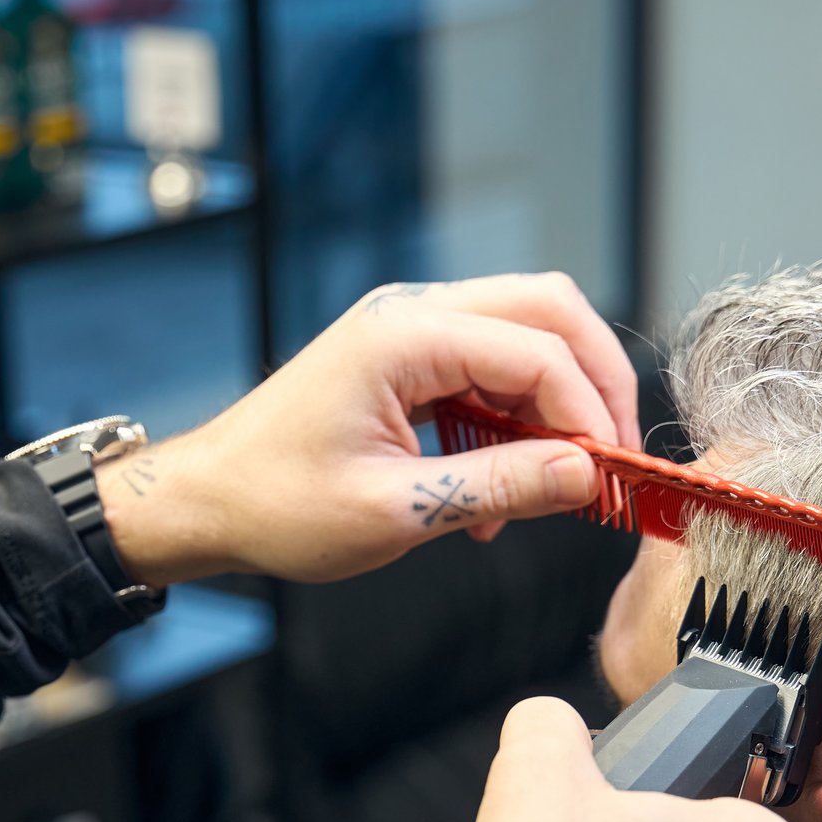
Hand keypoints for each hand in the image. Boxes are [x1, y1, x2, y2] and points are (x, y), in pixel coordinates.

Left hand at [99, 273, 640, 585]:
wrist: (208, 501)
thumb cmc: (276, 504)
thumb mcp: (397, 510)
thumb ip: (499, 486)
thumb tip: (585, 475)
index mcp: (404, 335)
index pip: (539, 351)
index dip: (590, 413)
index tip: (611, 475)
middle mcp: (412, 312)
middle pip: (549, 311)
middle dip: (595, 382)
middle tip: (613, 456)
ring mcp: (410, 329)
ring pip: (526, 334)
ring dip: (556, 402)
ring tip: (558, 481)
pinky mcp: (407, 358)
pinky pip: (490, 367)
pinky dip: (516, 418)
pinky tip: (504, 485)